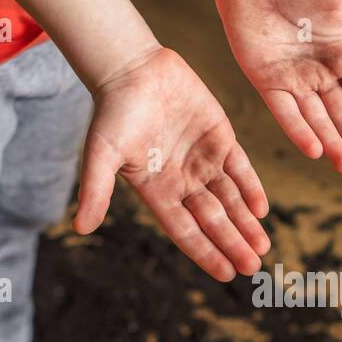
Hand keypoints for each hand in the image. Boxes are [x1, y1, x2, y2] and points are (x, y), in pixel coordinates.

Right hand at [74, 47, 270, 281]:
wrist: (132, 68)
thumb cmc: (112, 112)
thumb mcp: (101, 153)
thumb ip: (96, 190)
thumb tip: (79, 228)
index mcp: (157, 191)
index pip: (186, 230)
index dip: (206, 251)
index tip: (226, 273)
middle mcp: (183, 181)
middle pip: (213, 219)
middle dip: (232, 243)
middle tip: (252, 266)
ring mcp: (203, 160)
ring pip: (230, 198)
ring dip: (245, 222)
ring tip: (262, 245)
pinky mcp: (220, 138)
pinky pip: (240, 168)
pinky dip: (251, 187)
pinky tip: (261, 209)